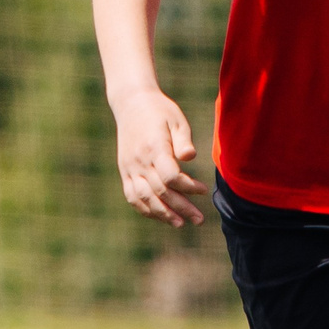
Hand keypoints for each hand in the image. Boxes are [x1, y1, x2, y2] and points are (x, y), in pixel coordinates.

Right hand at [114, 87, 207, 226]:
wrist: (131, 104)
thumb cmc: (160, 111)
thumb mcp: (176, 120)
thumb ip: (183, 140)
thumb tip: (190, 157)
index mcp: (154, 147)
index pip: (170, 177)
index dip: (188, 187)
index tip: (203, 190)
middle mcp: (139, 161)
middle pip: (160, 192)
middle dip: (181, 208)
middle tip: (199, 220)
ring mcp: (129, 168)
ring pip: (144, 198)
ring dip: (162, 214)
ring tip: (180, 224)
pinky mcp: (124, 171)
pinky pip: (132, 196)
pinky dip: (145, 209)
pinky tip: (160, 216)